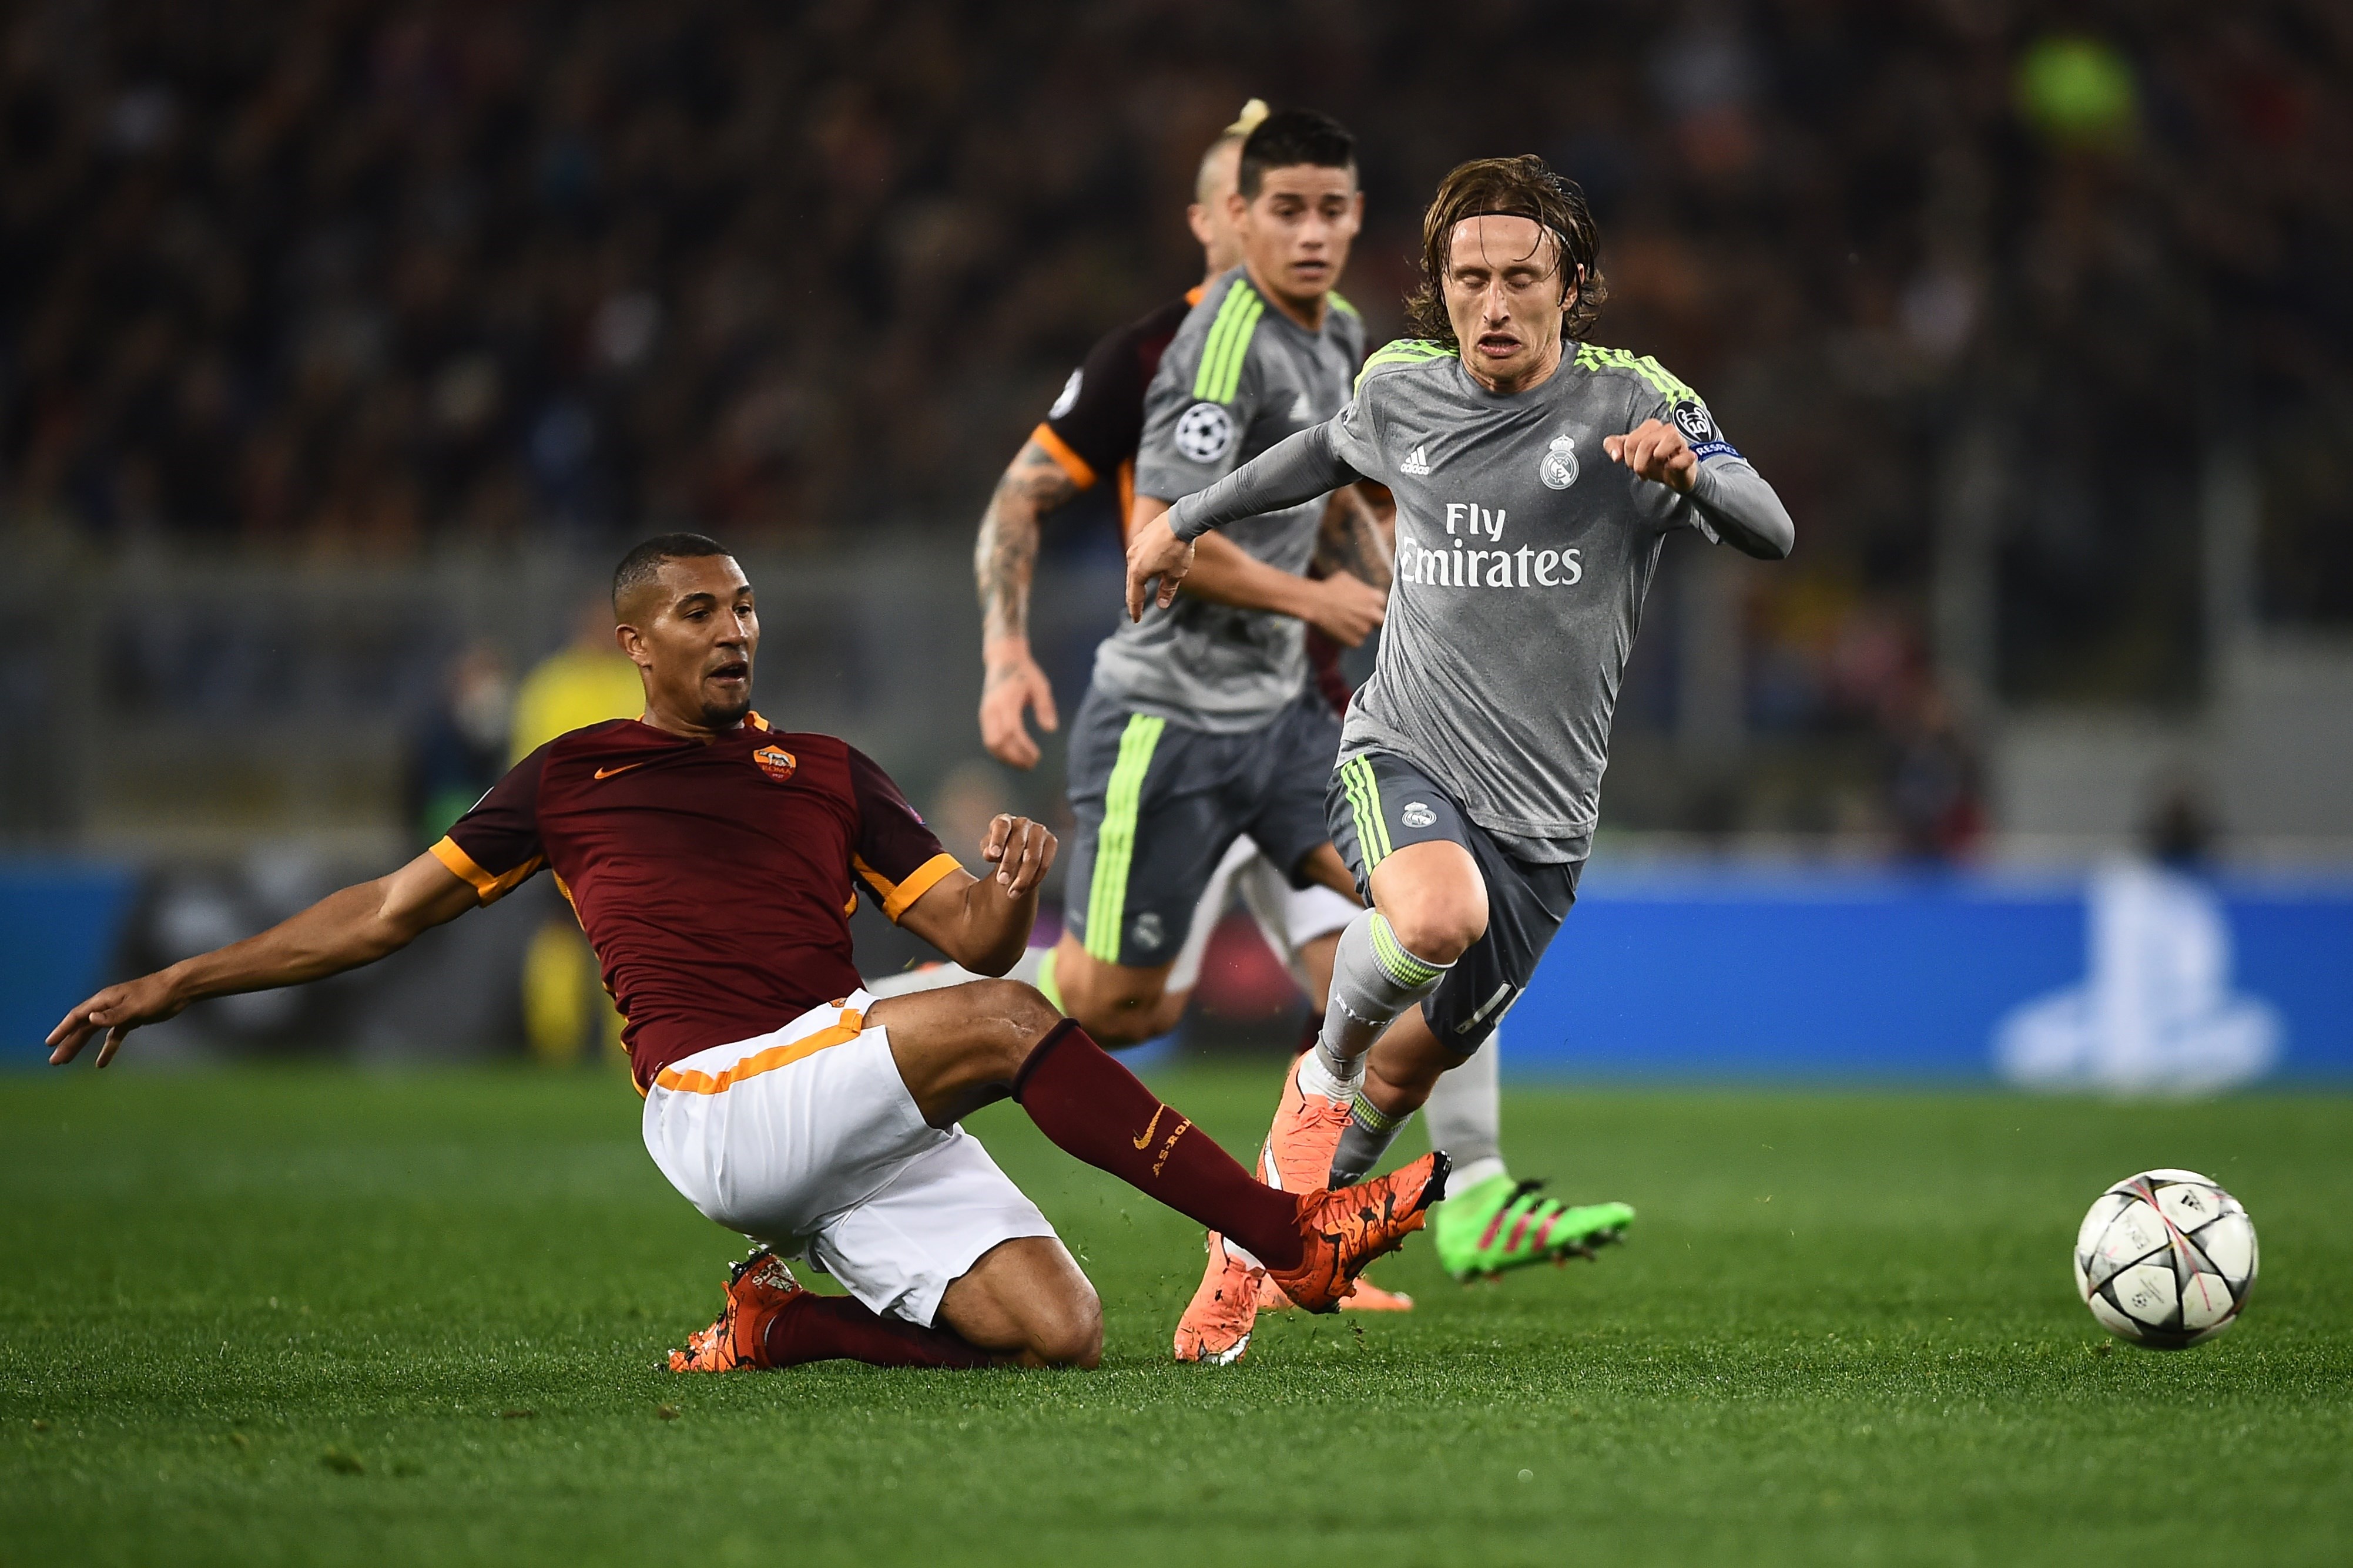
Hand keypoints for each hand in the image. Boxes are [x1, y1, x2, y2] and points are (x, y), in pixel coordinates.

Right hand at [47, 970, 189, 1067]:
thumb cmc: (156, 994)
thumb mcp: (134, 1007)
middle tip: (55, 1061)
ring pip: (95, 1032)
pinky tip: (100, 1063)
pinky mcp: (131, 1020)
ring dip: (81, 1046)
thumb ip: (113, 1015)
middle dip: (68, 1043)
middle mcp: (107, 1006)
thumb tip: (90, 1020)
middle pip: (83, 1027)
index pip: (77, 1016)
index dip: (62, 1029)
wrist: (179, 988)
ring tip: (67, 1062)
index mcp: (104, 1000)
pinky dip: (107, 1049)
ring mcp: (119, 1013)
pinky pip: (114, 1036)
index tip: (50, 1043)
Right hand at [978, 644, 1057, 769]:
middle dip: (1014, 758)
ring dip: (1006, 757)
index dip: (1023, 748)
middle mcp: (992, 709)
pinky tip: (1014, 756)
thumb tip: (1051, 729)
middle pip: (998, 742)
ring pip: (990, 743)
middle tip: (1031, 765)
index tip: (1036, 757)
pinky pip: (988, 738)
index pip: (1012, 731)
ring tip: (1023, 764)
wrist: (1003, 658)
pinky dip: (1000, 751)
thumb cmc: (1025, 673)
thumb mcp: (1040, 686)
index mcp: (1007, 701)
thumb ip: (1045, 707)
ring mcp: (986, 713)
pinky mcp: (984, 715)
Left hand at [978, 813, 1057, 896]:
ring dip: (1023, 877)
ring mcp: (1039, 831)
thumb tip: (990, 854)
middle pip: (1018, 843)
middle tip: (1001, 881)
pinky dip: (1035, 878)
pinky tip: (1025, 889)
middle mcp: (1023, 823)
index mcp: (1004, 820)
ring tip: (1012, 893)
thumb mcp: (988, 851)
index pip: (1001, 826)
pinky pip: (1045, 863)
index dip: (998, 840)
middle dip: (1009, 864)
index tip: (993, 855)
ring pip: (1033, 857)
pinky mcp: (1051, 841)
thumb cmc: (998, 850)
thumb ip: (987, 851)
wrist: (1018, 854)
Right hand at [1124, 516, 1195, 620]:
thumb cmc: (1178, 549)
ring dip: (1139, 578)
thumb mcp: (1175, 575)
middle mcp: (1132, 557)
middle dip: (1135, 595)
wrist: (1181, 521)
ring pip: (1135, 566)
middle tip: (1135, 608)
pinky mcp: (1142, 535)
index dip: (1136, 609)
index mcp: (1138, 571)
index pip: (1135, 596)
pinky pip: (1140, 553)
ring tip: (1141, 587)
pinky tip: (1150, 564)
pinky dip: (1143, 563)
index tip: (1136, 619)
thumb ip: (1166, 591)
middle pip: (1132, 581)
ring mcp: (1136, 544)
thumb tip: (1161, 605)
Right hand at [1301, 571, 1386, 646]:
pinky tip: (1339, 628)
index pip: (1382, 602)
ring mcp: (1365, 630)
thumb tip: (1362, 590)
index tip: (1364, 604)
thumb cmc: (1329, 587)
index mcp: (1376, 597)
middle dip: (1373, 619)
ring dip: (1359, 628)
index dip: (1372, 603)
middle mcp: (1374, 615)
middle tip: (1360, 616)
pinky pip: (1356, 640)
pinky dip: (1349, 637)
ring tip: (1343, 621)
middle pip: (1381, 620)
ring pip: (1366, 630)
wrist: (1315, 603)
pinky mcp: (1355, 642)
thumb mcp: (1348, 579)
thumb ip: (1361, 587)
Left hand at [1604, 418, 1697, 492]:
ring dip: (1654, 466)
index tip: (1633, 465)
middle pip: (1643, 445)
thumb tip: (1614, 455)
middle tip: (1642, 472)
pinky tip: (1672, 468)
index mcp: (1650, 427)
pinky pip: (1680, 461)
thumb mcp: (1630, 452)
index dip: (1628, 458)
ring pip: (1659, 451)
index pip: (1630, 441)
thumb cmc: (1654, 461)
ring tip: (1657, 468)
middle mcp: (1666, 430)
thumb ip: (1615, 445)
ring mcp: (1680, 441)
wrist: (1675, 475)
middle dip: (1639, 464)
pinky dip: (1673, 467)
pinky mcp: (1689, 456)